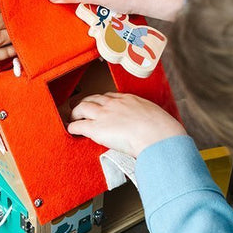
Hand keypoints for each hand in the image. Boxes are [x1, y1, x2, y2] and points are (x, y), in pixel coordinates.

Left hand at [68, 92, 185, 156]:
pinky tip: (70, 129)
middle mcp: (114, 104)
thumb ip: (148, 119)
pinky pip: (79, 126)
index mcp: (129, 99)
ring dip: (76, 112)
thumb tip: (152, 127)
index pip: (110, 96)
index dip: (102, 100)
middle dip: (85, 102)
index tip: (100, 104)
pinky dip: (73, 127)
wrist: (157, 136)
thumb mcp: (156, 117)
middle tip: (80, 106)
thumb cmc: (162, 130)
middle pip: (93, 98)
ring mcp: (104, 115)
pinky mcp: (96, 129)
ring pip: (82, 108)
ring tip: (72, 117)